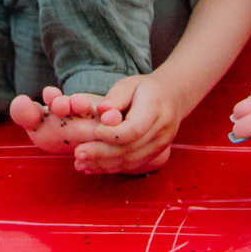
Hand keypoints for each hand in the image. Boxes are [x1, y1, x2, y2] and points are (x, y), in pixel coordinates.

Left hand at [9, 78, 187, 175]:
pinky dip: (112, 167)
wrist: (172, 98)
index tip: (93, 132)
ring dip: (104, 164)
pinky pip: (133, 164)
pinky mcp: (156, 154)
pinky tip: (93, 166)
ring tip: (80, 163)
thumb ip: (115, 98)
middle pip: (130, 148)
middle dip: (101, 153)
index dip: (111, 135)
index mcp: (155, 109)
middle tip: (78, 153)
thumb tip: (102, 112)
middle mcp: (162, 130)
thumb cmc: (145, 89)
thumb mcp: (129, 84)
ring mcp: (161, 145)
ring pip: (131, 161)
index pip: (133, 130)